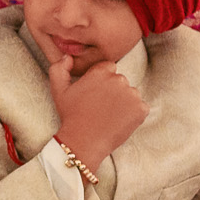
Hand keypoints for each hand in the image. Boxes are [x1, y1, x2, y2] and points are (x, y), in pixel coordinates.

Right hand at [48, 52, 146, 170]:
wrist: (84, 141)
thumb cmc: (71, 116)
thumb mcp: (58, 90)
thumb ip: (59, 68)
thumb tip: (68, 57)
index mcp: (101, 72)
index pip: (109, 67)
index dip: (101, 80)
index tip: (95, 93)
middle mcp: (118, 79)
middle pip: (120, 80)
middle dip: (113, 90)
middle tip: (100, 106)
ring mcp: (132, 94)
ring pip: (131, 93)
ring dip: (123, 102)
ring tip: (109, 115)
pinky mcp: (141, 109)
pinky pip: (140, 107)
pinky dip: (133, 113)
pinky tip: (118, 121)